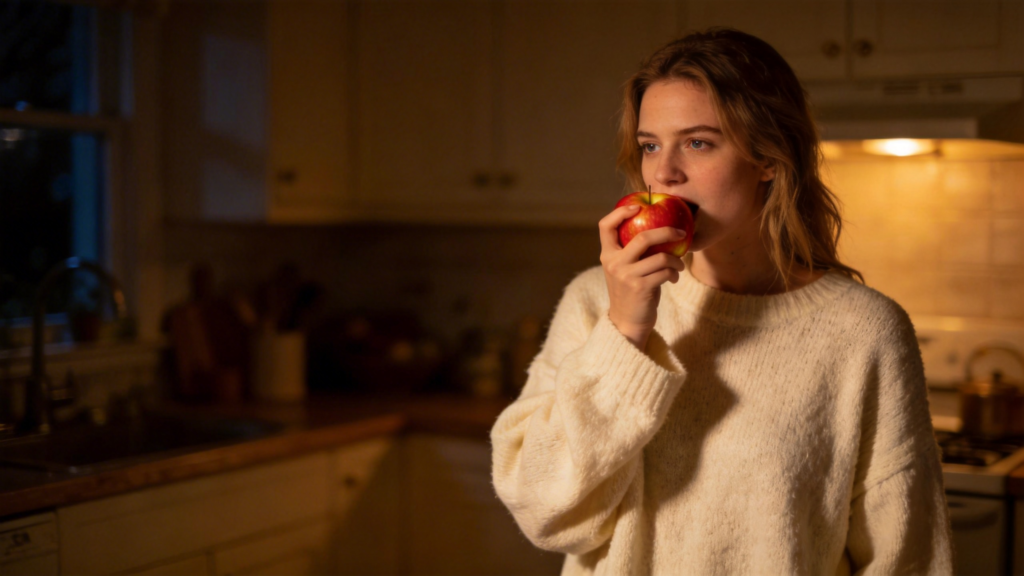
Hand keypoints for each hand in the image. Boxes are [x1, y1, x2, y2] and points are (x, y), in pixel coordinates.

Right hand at [599, 205, 686, 349]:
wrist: (627, 322)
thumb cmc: (630, 292)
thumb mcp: (624, 269)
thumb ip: (632, 252)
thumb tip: (658, 229)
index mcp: (607, 255)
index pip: (605, 226)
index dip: (620, 212)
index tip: (638, 207)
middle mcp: (614, 263)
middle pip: (643, 237)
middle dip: (667, 232)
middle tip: (681, 233)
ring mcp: (627, 275)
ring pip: (660, 256)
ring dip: (676, 260)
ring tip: (679, 265)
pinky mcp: (641, 287)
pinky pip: (665, 272)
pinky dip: (674, 273)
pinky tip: (674, 278)